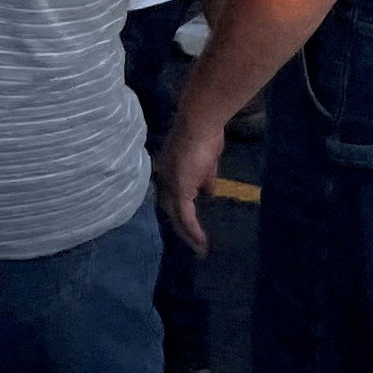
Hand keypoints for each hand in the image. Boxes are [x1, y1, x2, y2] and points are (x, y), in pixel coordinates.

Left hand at [157, 114, 226, 256]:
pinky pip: (186, 216)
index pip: (170, 196)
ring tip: (199, 249)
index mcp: (168, 170)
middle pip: (169, 210)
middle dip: (181, 228)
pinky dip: (193, 231)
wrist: (201, 123)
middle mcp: (164, 179)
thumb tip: (207, 193)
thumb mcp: (207, 162)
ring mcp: (170, 185)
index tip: (188, 225)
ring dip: (187, 235)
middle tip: (193, 244)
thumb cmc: (205, 135)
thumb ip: (205, 178)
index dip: (178, 211)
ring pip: (176, 217)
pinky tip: (202, 243)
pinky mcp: (180, 190)